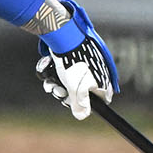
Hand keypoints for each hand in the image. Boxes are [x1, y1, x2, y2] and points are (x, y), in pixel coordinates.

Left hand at [35, 0, 118, 119]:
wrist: (65, 36)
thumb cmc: (72, 62)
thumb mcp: (75, 88)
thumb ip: (80, 103)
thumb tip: (82, 116)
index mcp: (103, 81)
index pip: (100, 100)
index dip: (84, 104)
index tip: (72, 103)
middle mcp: (97, 73)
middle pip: (81, 93)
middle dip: (66, 94)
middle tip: (57, 91)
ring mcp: (85, 65)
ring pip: (71, 83)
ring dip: (58, 85)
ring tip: (50, 82)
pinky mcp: (75, 58)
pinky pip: (67, 72)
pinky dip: (57, 74)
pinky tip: (49, 73)